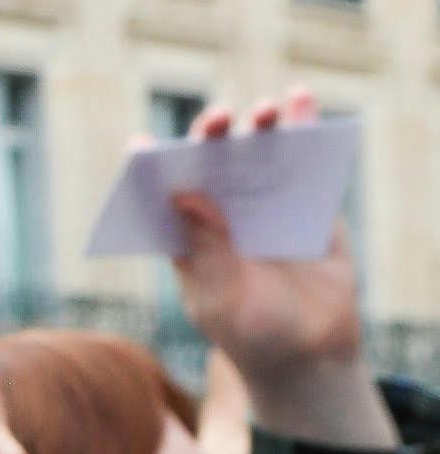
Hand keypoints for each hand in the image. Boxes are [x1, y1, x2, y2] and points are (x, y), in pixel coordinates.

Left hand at [166, 91, 392, 447]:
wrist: (313, 355)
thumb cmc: (255, 336)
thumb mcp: (224, 298)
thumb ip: (207, 247)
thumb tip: (180, 193)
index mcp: (188, 239)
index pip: (161, 195)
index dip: (148, 169)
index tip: (141, 147)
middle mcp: (223, 213)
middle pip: (210, 161)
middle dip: (209, 136)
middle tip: (218, 121)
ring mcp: (265, 202)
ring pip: (256, 150)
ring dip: (259, 124)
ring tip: (265, 112)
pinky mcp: (307, 198)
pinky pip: (303, 155)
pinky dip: (303, 124)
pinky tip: (300, 99)